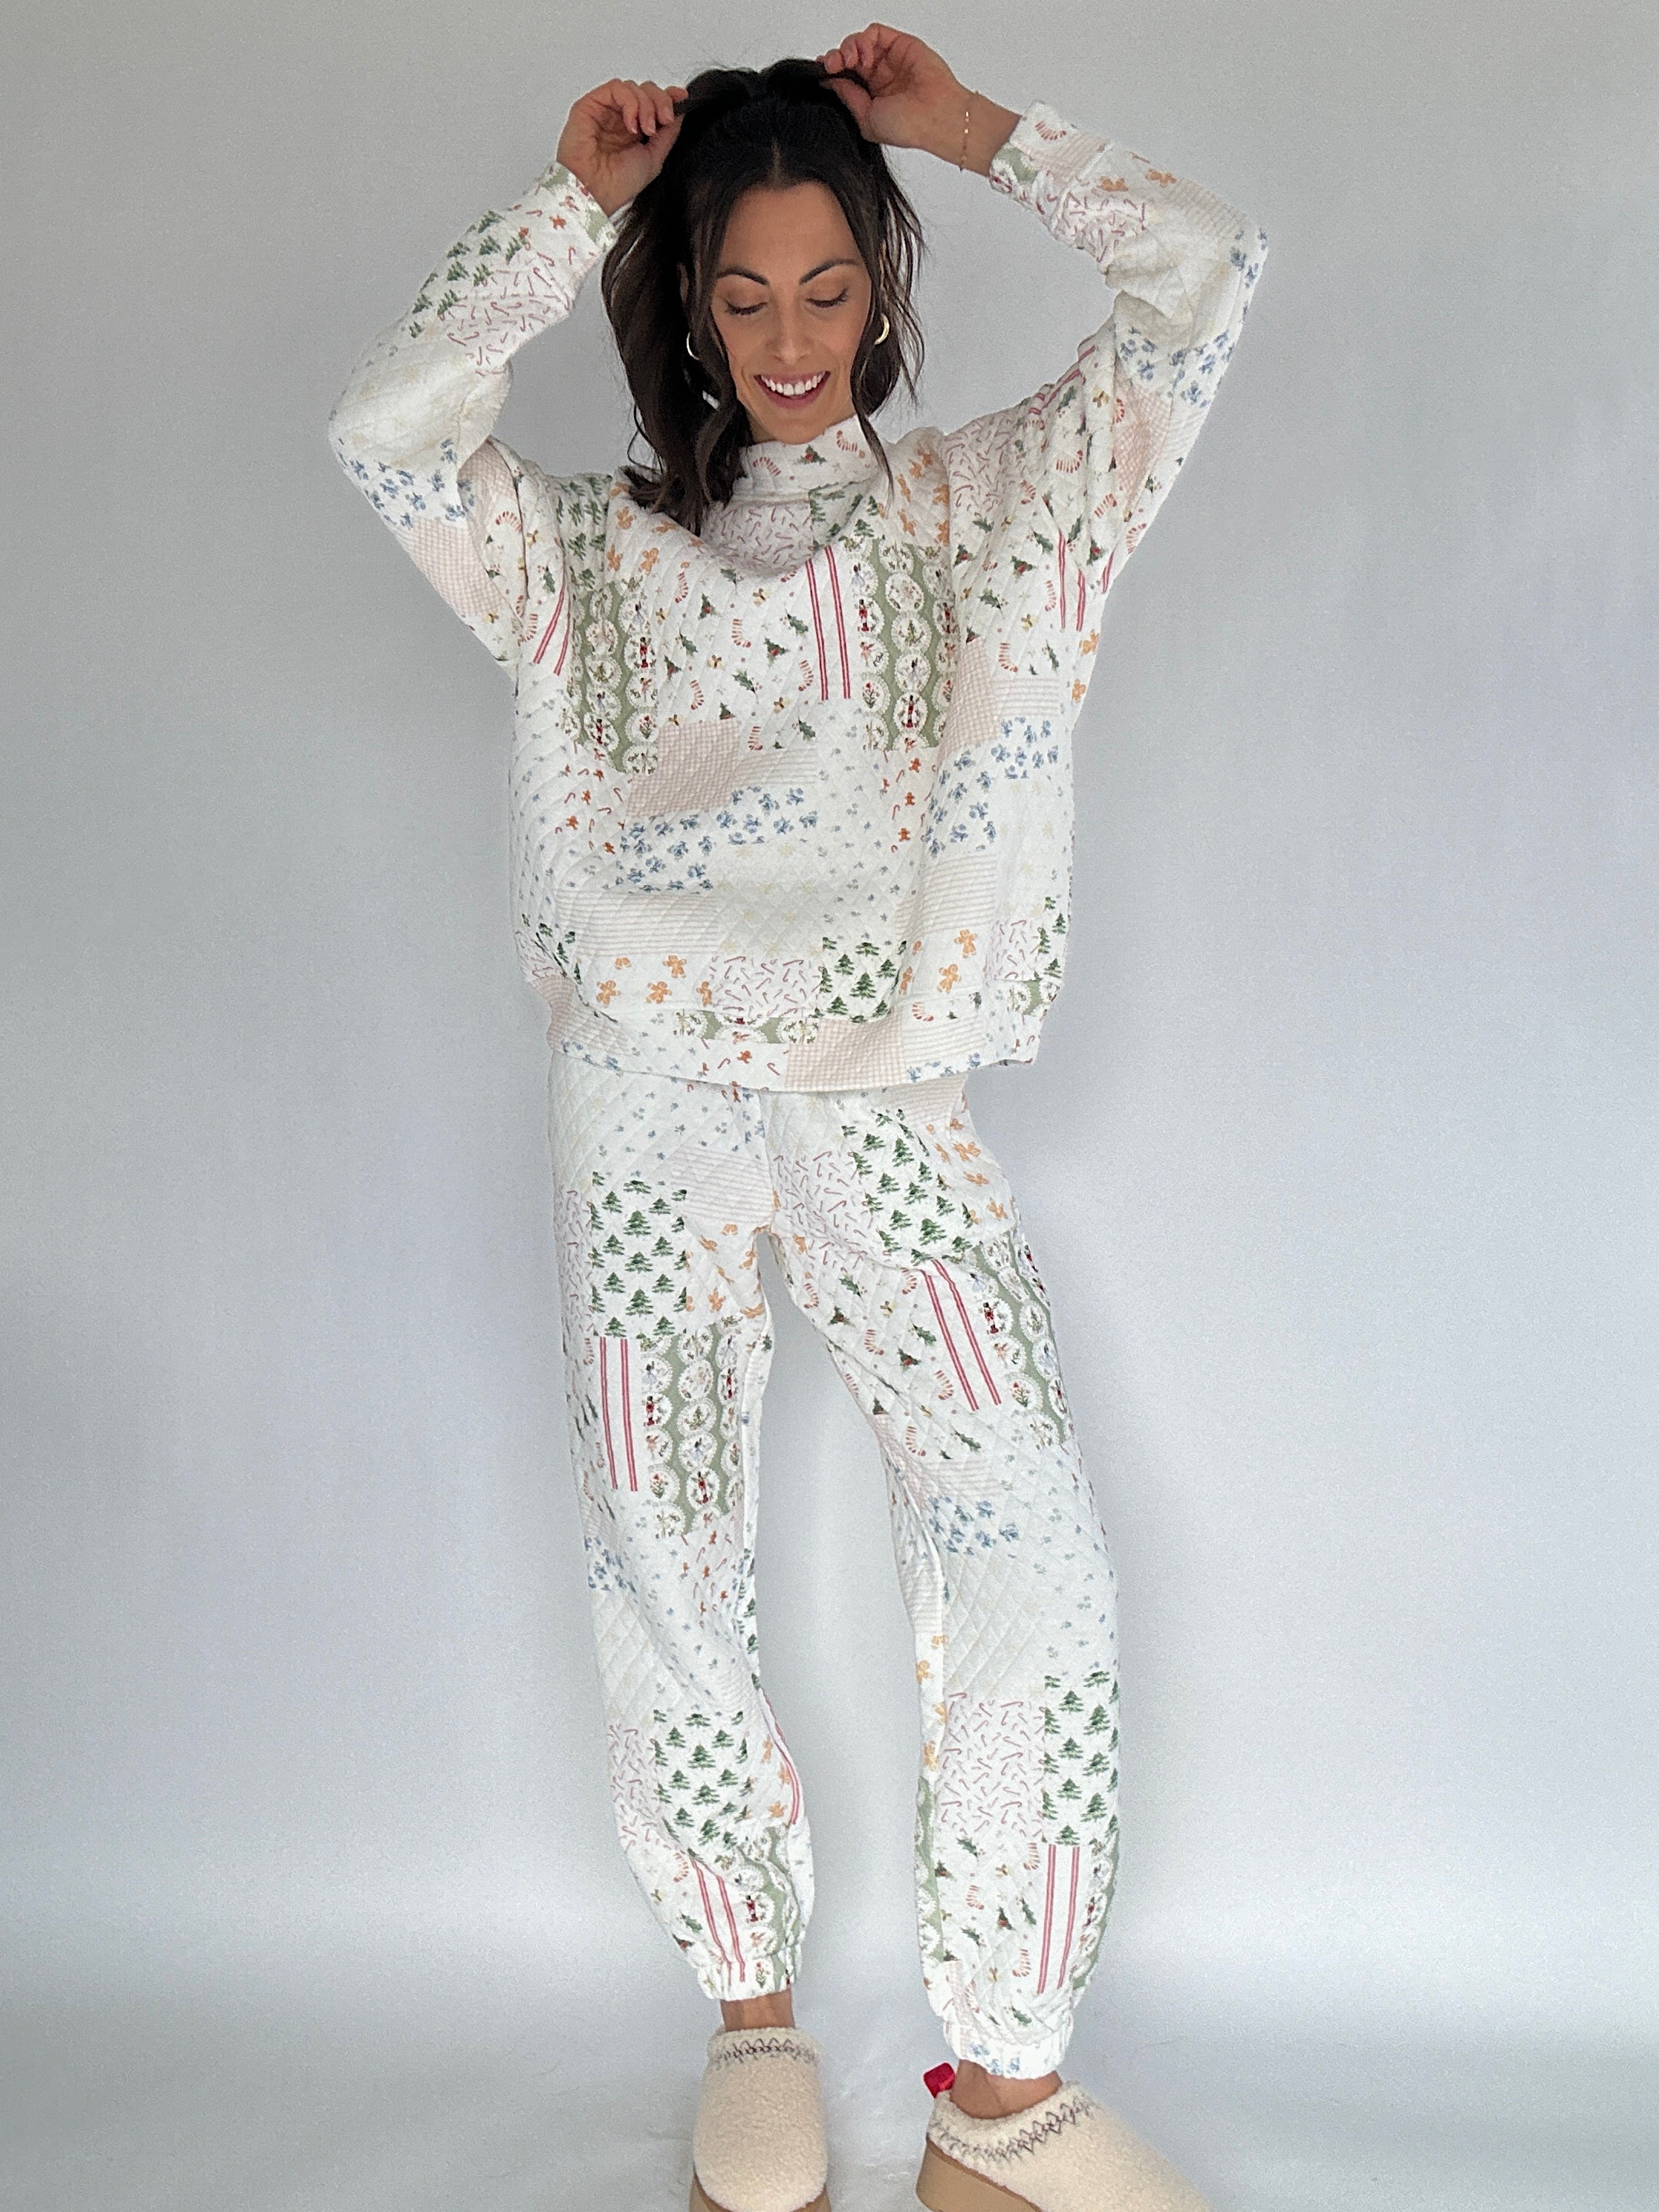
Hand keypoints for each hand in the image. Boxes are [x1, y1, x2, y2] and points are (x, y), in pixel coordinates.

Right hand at [557, 79, 686, 215]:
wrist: (596, 192)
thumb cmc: (618, 184)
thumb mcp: (654, 159)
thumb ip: (668, 133)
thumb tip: (680, 111)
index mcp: (634, 132)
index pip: (652, 103)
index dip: (668, 97)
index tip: (682, 98)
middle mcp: (619, 119)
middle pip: (644, 90)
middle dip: (660, 101)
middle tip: (664, 119)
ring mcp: (605, 111)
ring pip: (632, 87)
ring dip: (646, 104)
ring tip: (646, 129)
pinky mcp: (590, 104)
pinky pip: (615, 88)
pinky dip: (630, 102)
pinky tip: (631, 124)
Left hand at [815, 23, 965, 156]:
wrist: (934, 117)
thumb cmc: (908, 126)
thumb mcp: (866, 119)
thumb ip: (847, 97)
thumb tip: (828, 81)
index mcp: (871, 96)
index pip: (846, 76)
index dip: (832, 71)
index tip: (824, 73)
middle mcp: (880, 76)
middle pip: (849, 56)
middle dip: (836, 58)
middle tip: (833, 65)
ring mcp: (890, 60)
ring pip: (859, 42)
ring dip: (848, 47)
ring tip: (850, 61)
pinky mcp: (900, 44)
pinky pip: (875, 32)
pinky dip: (864, 40)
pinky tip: (865, 56)